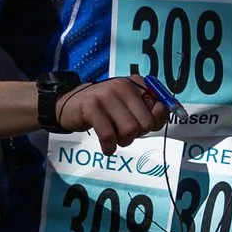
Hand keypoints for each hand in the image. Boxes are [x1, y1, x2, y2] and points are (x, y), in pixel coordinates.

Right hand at [55, 77, 169, 152]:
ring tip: (115, 139)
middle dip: (137, 135)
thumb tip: (161, 120)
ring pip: (129, 130)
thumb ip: (147, 110)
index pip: (161, 107)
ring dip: (123, 142)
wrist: (70, 104)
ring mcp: (107, 95)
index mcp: (137, 83)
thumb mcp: (127, 105)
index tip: (142, 127)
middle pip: (145, 123)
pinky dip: (109, 147)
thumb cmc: (104, 108)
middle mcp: (124, 86)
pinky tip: (107, 147)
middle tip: (124, 133)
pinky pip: (108, 135)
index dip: (155, 123)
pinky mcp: (92, 107)